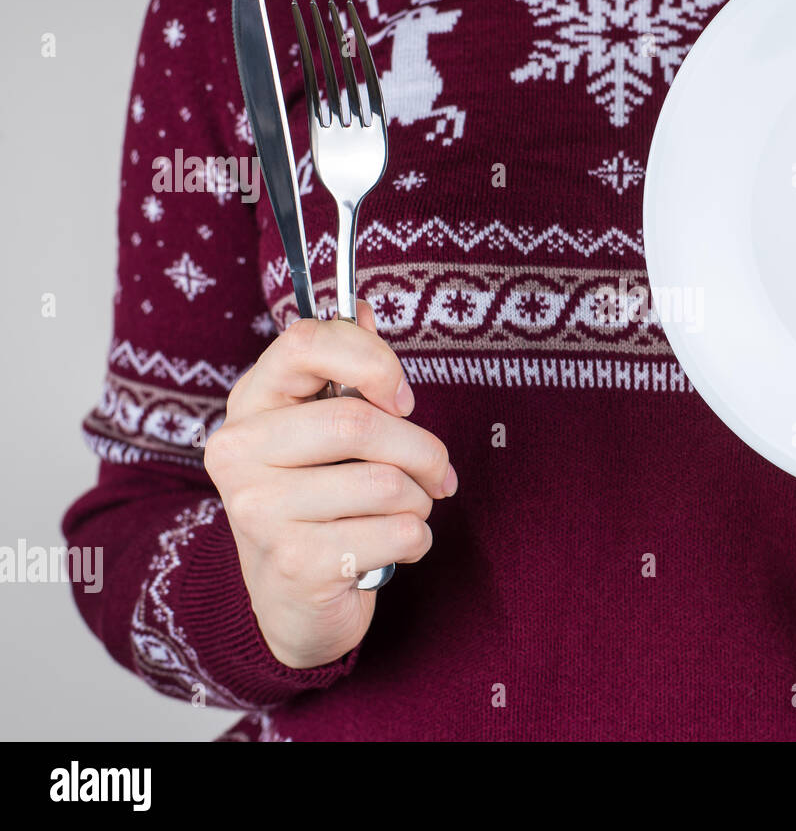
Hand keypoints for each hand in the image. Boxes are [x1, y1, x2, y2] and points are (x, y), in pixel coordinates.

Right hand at [204, 301, 455, 668]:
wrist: (291, 604)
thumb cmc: (320, 504)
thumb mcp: (325, 433)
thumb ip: (345, 371)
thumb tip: (364, 309)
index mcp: (250, 405)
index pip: (306, 342)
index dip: (373, 361)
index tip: (402, 398)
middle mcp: (239, 452)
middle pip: (359, 422)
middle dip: (423, 450)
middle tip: (439, 473)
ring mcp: (259, 510)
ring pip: (387, 483)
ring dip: (421, 501)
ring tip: (407, 512)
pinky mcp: (294, 563)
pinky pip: (397, 532)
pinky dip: (416, 540)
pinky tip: (392, 548)